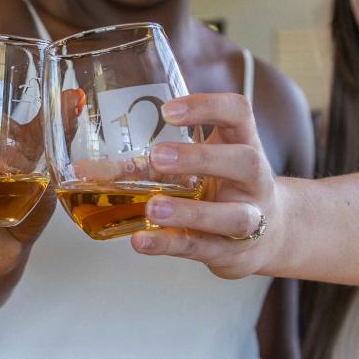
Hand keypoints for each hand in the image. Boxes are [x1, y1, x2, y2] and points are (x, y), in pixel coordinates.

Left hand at [129, 91, 283, 279]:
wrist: (268, 235)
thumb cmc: (224, 188)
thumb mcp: (202, 165)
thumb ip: (158, 160)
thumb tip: (90, 167)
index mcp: (244, 145)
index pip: (238, 113)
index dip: (207, 107)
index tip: (168, 111)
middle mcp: (253, 181)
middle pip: (244, 162)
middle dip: (201, 159)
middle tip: (157, 158)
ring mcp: (249, 218)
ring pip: (232, 216)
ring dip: (190, 212)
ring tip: (154, 208)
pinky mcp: (231, 251)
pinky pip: (202, 247)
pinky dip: (170, 244)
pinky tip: (142, 240)